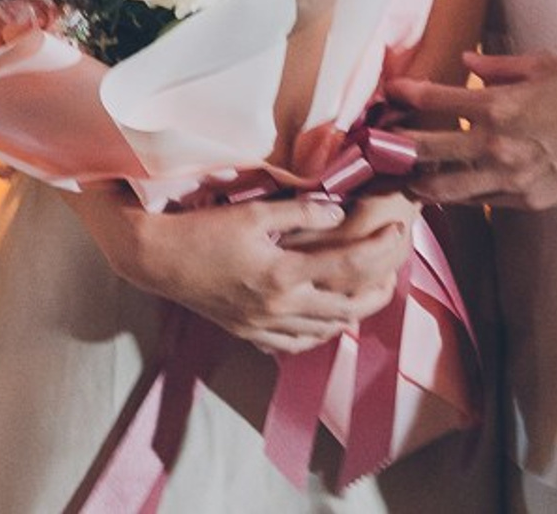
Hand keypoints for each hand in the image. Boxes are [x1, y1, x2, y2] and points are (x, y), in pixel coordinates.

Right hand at [71, 189, 414, 355]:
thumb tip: (338, 212)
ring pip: (328, 331)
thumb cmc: (201, 228)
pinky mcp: (252, 333)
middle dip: (379, 288)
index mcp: (284, 273)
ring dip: (354, 313)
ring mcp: (267, 325)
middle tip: (393, 268)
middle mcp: (282, 306)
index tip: (398, 234)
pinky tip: (324, 319)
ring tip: (368, 293)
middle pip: (349, 308)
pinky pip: (298, 344)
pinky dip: (320, 333)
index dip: (380, 251)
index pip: (349, 266)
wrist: (158, 258)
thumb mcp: (250, 211)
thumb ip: (297, 212)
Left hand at [390, 50, 556, 209]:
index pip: (434, 99)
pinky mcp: (527, 201)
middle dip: (395, 147)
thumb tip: (465, 60)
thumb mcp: (539, 65)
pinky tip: (442, 193)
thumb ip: (495, 65)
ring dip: (418, 182)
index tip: (387, 92)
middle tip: (373, 145)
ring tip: (396, 179)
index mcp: (497, 106)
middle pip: (428, 149)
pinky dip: (458, 198)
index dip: (404, 94)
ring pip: (448, 187)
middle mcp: (497, 145)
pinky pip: (481, 202)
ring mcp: (511, 177)